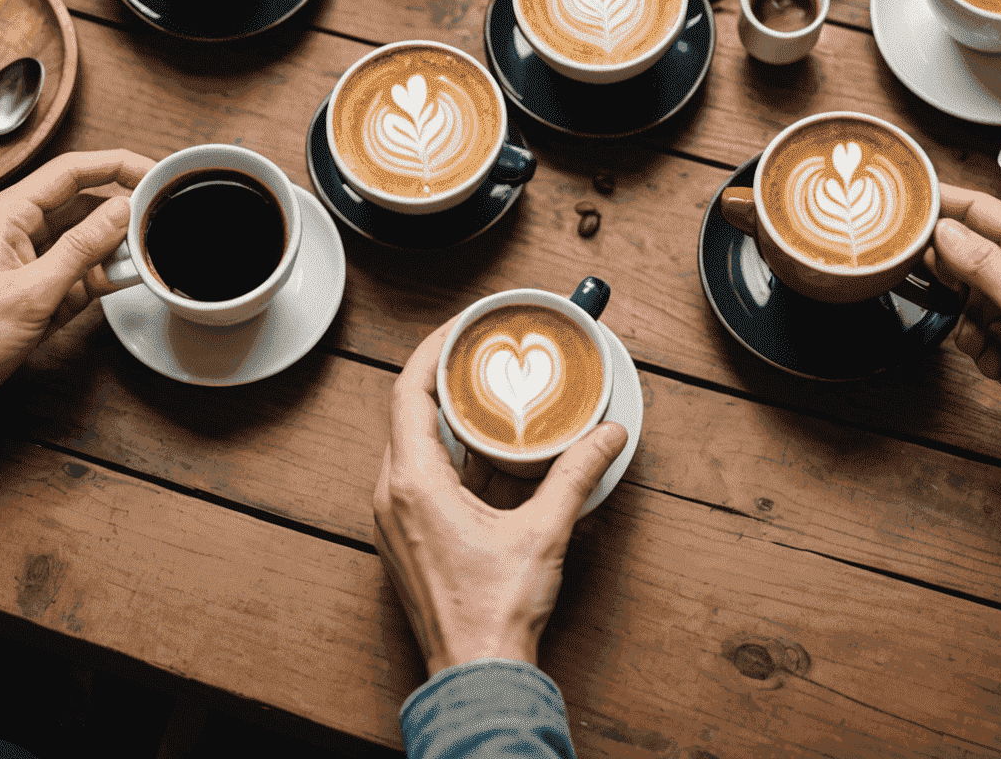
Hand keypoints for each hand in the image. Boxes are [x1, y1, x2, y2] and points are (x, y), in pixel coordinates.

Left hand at [0, 150, 152, 460]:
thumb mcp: (32, 293)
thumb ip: (82, 248)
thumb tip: (122, 210)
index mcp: (6, 216)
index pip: (71, 171)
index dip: (117, 165)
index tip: (155, 172)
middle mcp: (15, 231)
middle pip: (80, 204)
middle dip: (119, 213)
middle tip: (158, 220)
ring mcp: (22, 262)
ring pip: (80, 241)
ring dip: (110, 251)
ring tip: (139, 259)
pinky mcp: (28, 291)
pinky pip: (73, 273)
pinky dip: (95, 279)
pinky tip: (115, 284)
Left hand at [373, 321, 627, 674]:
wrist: (477, 674)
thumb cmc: (496, 610)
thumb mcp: (544, 531)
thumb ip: (576, 475)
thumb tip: (608, 435)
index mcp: (412, 483)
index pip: (408, 392)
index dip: (433, 350)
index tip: (460, 326)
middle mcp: (392, 494)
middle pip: (408, 412)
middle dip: (442, 376)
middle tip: (478, 350)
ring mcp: (395, 519)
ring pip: (412, 444)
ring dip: (445, 415)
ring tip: (483, 389)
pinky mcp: (408, 537)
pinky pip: (419, 474)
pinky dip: (448, 451)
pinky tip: (484, 448)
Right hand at [931, 185, 1000, 475]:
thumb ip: (983, 263)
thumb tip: (945, 230)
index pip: (980, 210)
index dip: (942, 203)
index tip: (907, 204)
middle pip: (968, 257)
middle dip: (950, 277)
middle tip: (936, 287)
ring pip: (968, 301)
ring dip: (966, 323)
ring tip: (982, 339)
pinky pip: (979, 336)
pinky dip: (982, 351)